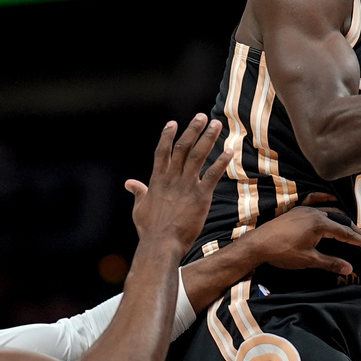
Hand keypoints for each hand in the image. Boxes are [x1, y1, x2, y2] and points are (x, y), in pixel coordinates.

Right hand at [124, 114, 230, 249]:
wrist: (161, 244)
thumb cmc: (149, 230)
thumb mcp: (139, 208)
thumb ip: (138, 192)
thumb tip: (130, 183)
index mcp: (158, 180)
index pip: (162, 152)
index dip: (167, 136)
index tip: (173, 123)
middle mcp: (172, 178)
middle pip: (183, 147)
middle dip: (193, 130)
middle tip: (202, 116)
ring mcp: (186, 185)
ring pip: (198, 155)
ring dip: (208, 138)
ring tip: (216, 124)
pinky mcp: (200, 196)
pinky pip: (212, 175)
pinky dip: (221, 162)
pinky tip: (230, 151)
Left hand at [244, 195, 360, 274]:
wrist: (258, 245)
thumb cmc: (282, 253)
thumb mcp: (308, 260)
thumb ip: (330, 263)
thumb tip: (349, 268)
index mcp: (320, 224)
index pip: (345, 233)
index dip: (360, 241)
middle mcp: (315, 213)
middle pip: (340, 220)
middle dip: (354, 231)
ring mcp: (305, 210)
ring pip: (330, 211)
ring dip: (342, 219)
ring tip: (351, 228)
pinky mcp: (296, 210)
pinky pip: (314, 201)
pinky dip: (325, 200)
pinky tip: (332, 199)